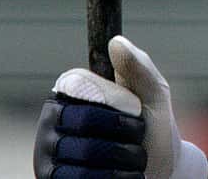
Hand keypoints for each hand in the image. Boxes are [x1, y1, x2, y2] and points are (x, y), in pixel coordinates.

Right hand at [34, 35, 207, 178]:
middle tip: (136, 135)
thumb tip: (116, 42)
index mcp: (69, 92)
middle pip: (86, 122)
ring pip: (87, 154)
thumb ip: (138, 67)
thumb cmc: (153, 126)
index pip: (84, 88)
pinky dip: (115, 177)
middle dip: (126, 131)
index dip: (117, 102)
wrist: (161, 169)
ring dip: (124, 156)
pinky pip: (83, 178)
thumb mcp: (153, 94)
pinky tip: (120, 174)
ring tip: (131, 156)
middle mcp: (50, 121)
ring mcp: (47, 154)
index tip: (134, 108)